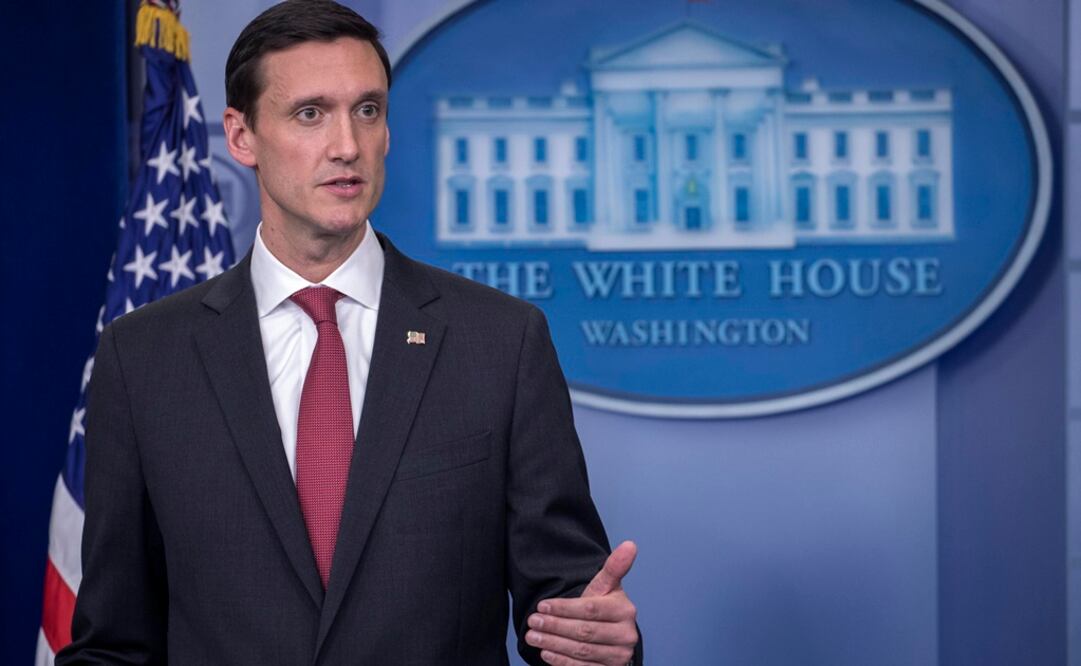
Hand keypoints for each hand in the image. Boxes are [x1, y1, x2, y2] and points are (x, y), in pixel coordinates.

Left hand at [525, 541, 638, 665]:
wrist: (612, 636)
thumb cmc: (604, 607)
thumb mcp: (606, 586)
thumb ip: (614, 567)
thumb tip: (630, 544)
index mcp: (625, 610)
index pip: (590, 609)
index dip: (564, 608)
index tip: (542, 606)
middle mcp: (627, 635)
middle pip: (585, 631)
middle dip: (555, 626)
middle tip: (532, 622)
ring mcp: (619, 656)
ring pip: (582, 651)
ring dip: (554, 644)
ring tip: (533, 636)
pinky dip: (562, 662)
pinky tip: (546, 653)